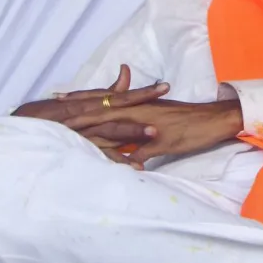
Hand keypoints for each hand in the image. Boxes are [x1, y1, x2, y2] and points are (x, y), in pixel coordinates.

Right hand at [13, 65, 168, 166]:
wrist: (16, 129)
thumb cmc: (47, 116)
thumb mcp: (76, 102)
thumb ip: (104, 92)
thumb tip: (125, 72)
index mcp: (87, 104)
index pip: (119, 95)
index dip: (142, 91)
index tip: (165, 87)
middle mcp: (84, 114)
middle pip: (118, 108)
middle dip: (142, 106)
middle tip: (166, 101)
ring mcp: (79, 131)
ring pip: (109, 130)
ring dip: (131, 132)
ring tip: (154, 135)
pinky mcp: (72, 146)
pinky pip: (96, 154)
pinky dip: (114, 159)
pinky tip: (132, 165)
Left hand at [63, 99, 243, 164]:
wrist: (211, 120)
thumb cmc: (186, 121)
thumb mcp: (158, 119)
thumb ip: (139, 126)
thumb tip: (125, 142)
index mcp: (136, 105)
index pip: (103, 99)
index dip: (80, 99)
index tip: (57, 100)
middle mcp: (137, 111)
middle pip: (101, 108)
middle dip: (75, 109)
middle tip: (50, 108)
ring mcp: (146, 124)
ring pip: (113, 126)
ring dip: (90, 130)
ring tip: (66, 131)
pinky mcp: (157, 140)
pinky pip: (135, 150)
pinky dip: (120, 156)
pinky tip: (104, 163)